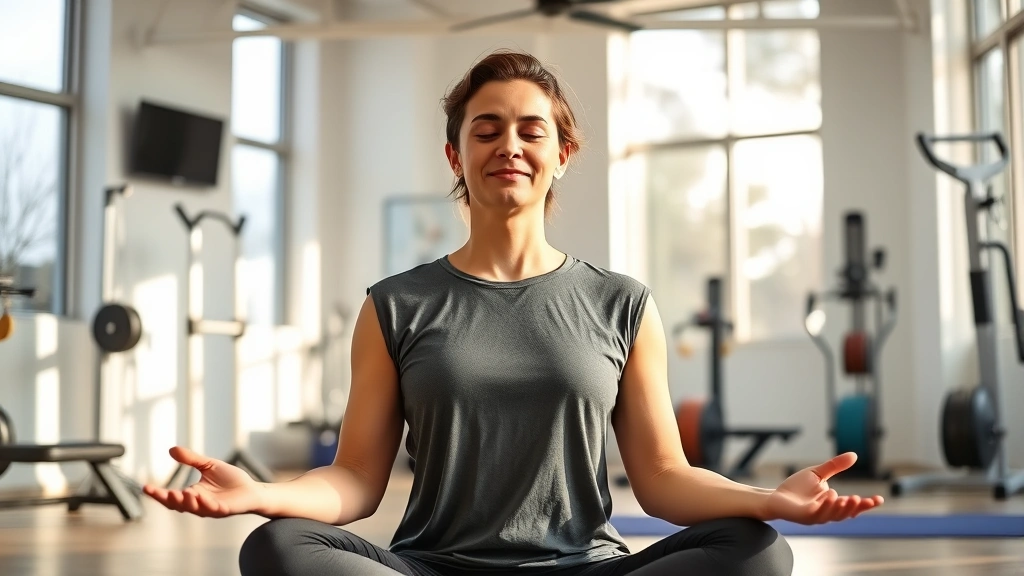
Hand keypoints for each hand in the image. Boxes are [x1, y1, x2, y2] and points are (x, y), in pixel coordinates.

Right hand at [143, 446, 264, 517]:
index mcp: (192, 494)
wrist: (252, 489)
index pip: (171, 496)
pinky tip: (201, 497)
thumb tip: (172, 449)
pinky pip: (214, 509)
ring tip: (180, 493)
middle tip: (163, 493)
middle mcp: (198, 504)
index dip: (158, 494)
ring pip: (195, 509)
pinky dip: (207, 505)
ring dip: (187, 502)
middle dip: (169, 500)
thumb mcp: (208, 465)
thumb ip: (191, 459)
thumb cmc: (230, 479)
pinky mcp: (225, 510)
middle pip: (178, 505)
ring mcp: (211, 508)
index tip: (145, 487)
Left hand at [764, 452, 882, 524]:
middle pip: (846, 513)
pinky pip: (818, 513)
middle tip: (865, 499)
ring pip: (833, 515)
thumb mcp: (818, 473)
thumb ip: (835, 466)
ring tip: (849, 497)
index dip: (866, 504)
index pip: (853, 506)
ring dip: (842, 507)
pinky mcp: (804, 516)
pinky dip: (825, 506)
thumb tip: (855, 455)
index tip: (879, 499)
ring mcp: (816, 516)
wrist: (775, 495)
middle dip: (856, 508)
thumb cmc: (797, 487)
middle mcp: (827, 513)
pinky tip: (830, 496)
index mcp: (833, 504)